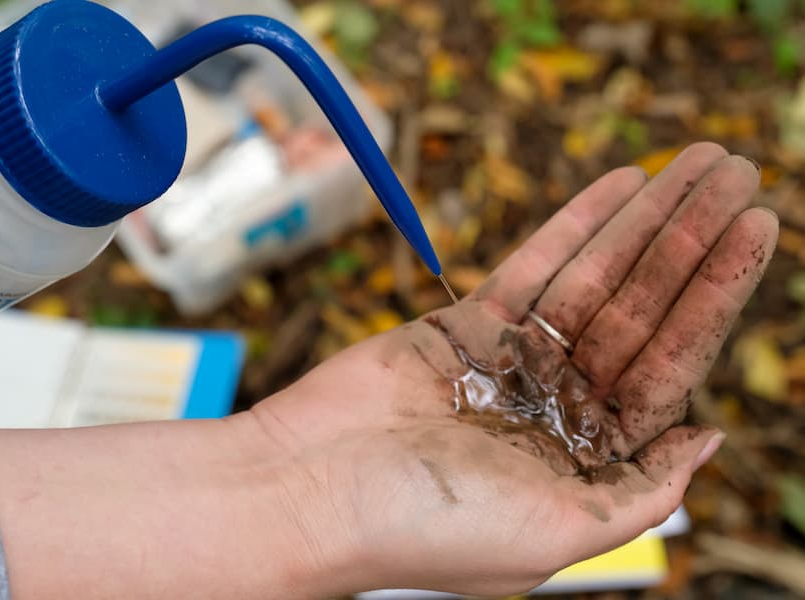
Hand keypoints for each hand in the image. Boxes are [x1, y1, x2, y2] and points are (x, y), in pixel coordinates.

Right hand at [252, 143, 776, 594]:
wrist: (308, 490)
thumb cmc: (422, 528)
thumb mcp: (554, 535)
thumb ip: (640, 491)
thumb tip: (707, 436)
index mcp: (587, 457)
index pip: (669, 366)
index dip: (714, 297)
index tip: (755, 230)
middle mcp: (557, 405)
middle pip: (640, 311)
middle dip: (690, 244)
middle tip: (737, 174)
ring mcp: (512, 360)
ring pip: (594, 277)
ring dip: (645, 219)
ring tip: (697, 165)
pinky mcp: (465, 326)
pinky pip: (533, 265)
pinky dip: (577, 224)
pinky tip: (623, 184)